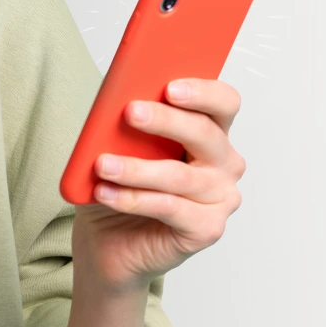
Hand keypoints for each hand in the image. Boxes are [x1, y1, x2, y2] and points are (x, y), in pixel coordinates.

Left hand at [73, 78, 245, 293]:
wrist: (108, 240)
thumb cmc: (121, 184)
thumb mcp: (119, 145)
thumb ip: (128, 122)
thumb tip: (117, 98)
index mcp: (210, 132)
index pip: (223, 103)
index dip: (202, 92)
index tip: (170, 86)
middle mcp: (223, 163)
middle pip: (205, 134)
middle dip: (165, 120)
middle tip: (130, 112)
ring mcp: (220, 198)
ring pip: (179, 176)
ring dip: (136, 169)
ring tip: (102, 164)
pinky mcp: (207, 228)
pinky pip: (170, 208)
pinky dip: (133, 199)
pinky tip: (106, 193)